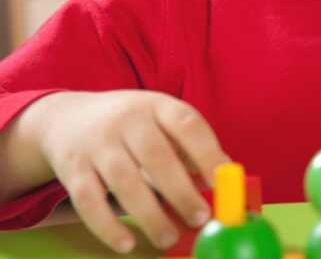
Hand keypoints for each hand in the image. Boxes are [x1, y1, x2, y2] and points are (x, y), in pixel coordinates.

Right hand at [29, 90, 229, 252]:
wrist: (66, 118)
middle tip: (201, 218)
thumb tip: (225, 179)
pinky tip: (127, 244)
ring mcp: (96, 144)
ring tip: (169, 238)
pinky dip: (108, 226)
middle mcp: (126, 120)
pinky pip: (89, 201)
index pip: (187, 125)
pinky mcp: (72, 169)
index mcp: (156, 105)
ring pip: (124, 182)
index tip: (224, 182)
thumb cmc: (130, 125)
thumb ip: (188, 146)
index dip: (208, 153)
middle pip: (156, 157)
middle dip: (181, 192)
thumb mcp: (159, 119)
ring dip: (149, 215)